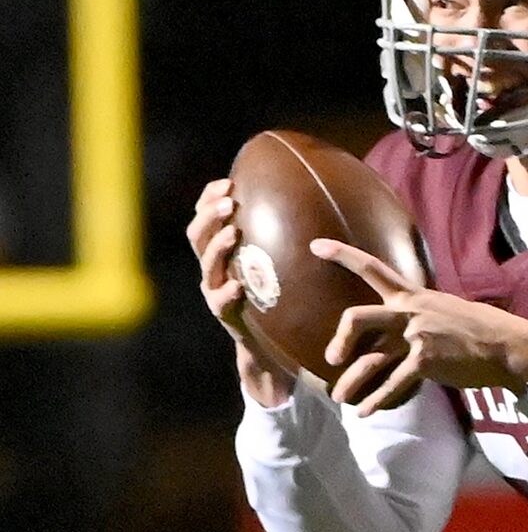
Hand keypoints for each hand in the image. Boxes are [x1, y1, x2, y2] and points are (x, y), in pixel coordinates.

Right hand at [185, 178, 297, 404]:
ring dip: (216, 247)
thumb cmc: (285, 301)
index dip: (210, 198)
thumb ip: (292, 240)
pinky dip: (226, 293)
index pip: (207, 217)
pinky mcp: (227, 317)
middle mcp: (215, 269)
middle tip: (228, 203)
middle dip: (209, 216)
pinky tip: (238, 286)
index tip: (228, 182)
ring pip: (206, 265)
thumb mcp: (286, 267)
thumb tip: (326, 204)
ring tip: (232, 234)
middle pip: (197, 235)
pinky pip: (220, 303)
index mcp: (225, 252)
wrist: (277, 349)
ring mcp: (217, 292)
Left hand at [313, 238, 527, 414]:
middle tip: (332, 358)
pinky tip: (365, 411)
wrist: (506, 346)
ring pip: (371, 360)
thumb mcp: (444, 309)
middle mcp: (409, 313)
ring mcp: (416, 337)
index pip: (372, 268)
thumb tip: (403, 327)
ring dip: (352, 382)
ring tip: (340, 398)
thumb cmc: (480, 329)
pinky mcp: (426, 362)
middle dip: (340, 339)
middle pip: (357, 318)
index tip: (316, 246)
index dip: (343, 255)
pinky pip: (393, 383)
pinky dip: (377, 400)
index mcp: (413, 296)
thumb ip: (419, 315)